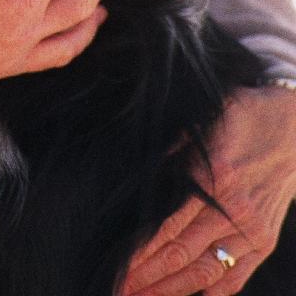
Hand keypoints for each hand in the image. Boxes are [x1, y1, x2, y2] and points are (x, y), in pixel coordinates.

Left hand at [121, 86, 295, 294]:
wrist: (294, 127)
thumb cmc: (241, 117)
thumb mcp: (203, 122)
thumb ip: (172, 153)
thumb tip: (138, 178)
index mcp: (214, 178)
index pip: (168, 226)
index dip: (140, 251)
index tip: (115, 265)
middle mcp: (234, 210)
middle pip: (182, 254)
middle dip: (147, 276)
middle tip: (117, 288)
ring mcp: (252, 231)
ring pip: (205, 272)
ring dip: (171, 290)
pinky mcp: (265, 242)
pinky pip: (235, 278)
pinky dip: (210, 293)